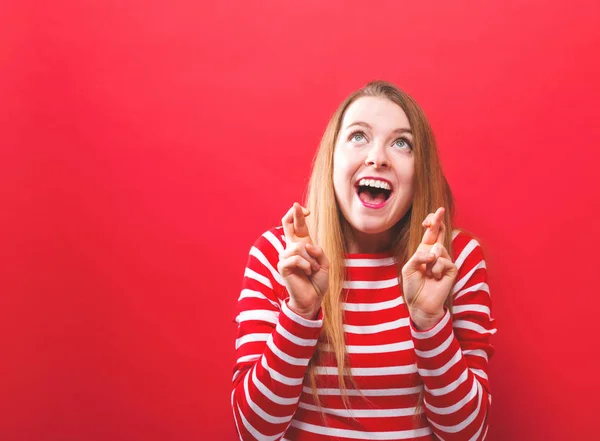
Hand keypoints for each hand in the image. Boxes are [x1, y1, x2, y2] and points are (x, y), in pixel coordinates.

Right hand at [277, 203, 328, 319]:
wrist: (313, 298)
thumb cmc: (317, 281)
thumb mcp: (323, 262)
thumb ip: (317, 250)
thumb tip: (305, 245)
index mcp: (301, 245)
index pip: (295, 226)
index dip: (297, 215)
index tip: (306, 210)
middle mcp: (291, 248)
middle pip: (286, 225)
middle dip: (293, 214)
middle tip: (296, 206)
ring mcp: (285, 257)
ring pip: (298, 247)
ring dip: (310, 259)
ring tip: (313, 269)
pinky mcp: (283, 267)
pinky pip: (296, 258)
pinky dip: (306, 265)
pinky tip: (307, 273)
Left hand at [401, 207, 457, 329]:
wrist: (420, 303)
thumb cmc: (412, 286)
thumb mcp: (408, 269)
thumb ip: (418, 257)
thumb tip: (433, 253)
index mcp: (424, 251)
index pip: (431, 233)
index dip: (432, 223)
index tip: (432, 215)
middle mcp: (435, 254)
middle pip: (440, 232)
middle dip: (438, 220)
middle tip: (440, 210)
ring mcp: (444, 261)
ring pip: (439, 249)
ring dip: (430, 261)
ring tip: (428, 274)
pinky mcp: (451, 269)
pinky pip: (444, 261)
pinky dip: (436, 270)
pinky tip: (435, 278)